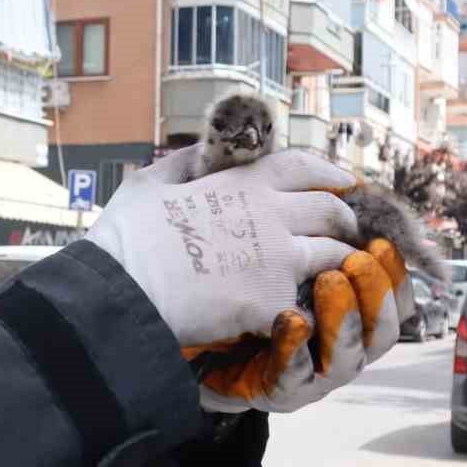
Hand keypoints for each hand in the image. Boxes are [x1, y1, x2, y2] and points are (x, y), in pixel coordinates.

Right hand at [85, 144, 360, 350]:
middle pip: (330, 210)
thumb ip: (181, 164)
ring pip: (333, 256)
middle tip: (342, 232)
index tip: (342, 183)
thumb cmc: (127, 238)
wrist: (123, 293)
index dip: (328, 174)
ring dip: (338, 263)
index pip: (303, 167)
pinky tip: (306, 314)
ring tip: (335, 274)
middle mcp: (271, 217)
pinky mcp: (274, 303)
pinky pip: (311, 304)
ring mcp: (278, 261)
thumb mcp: (147, 184)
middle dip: (342, 220)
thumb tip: (197, 152)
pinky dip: (311, 308)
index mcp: (243, 186)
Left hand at [191, 236, 409, 413]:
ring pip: (352, 356)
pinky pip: (295, 376)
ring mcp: (314, 370)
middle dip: (378, 291)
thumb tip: (335, 174)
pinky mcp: (279, 390)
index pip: (391, 292)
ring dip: (346, 318)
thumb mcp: (271, 244)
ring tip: (330, 281)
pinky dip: (295, 349)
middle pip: (385, 326)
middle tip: (358, 258)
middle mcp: (341, 341)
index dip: (395, 269)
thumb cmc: (235, 283)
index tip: (381, 237)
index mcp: (349, 305)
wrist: (186, 331)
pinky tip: (290, 320)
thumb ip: (304, 216)